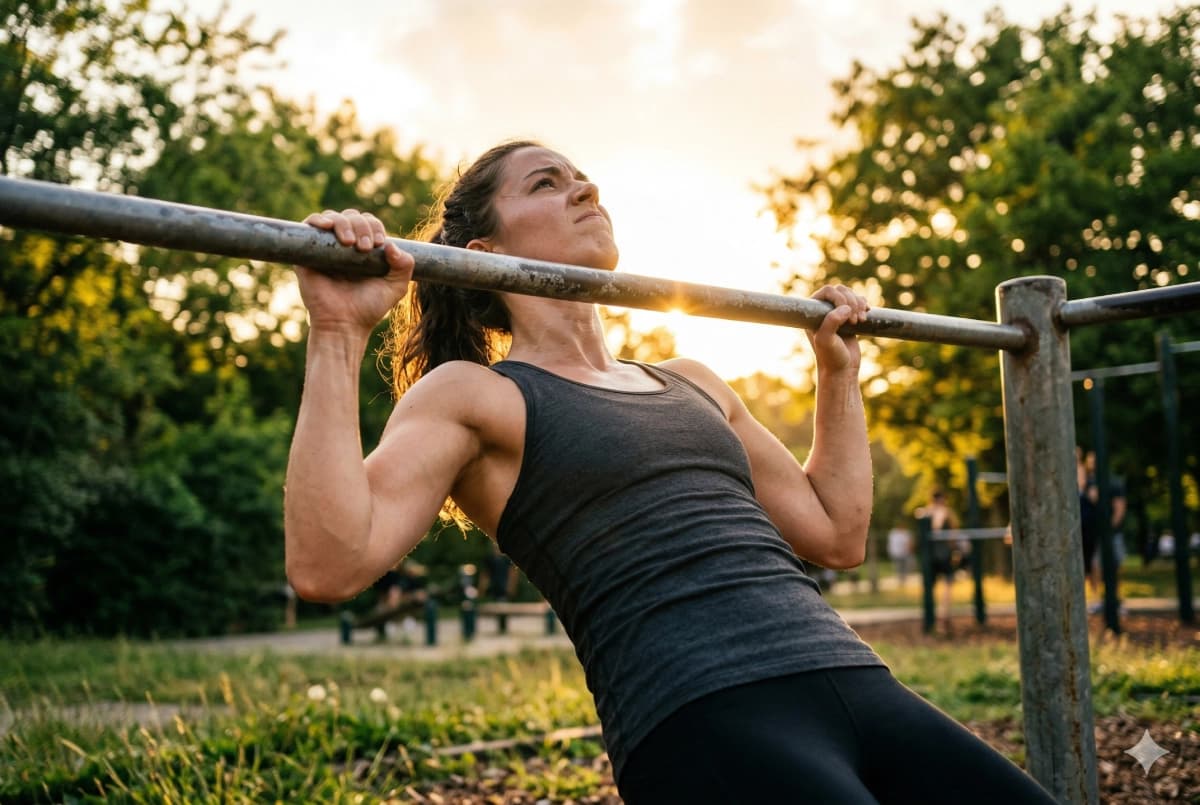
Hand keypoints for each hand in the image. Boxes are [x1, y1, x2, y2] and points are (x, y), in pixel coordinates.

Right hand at [294, 209, 414, 335]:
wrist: (345, 324)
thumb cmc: (369, 308)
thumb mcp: (396, 286)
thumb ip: (404, 266)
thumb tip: (392, 244)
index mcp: (363, 249)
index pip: (368, 223)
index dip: (374, 226)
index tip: (378, 243)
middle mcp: (343, 246)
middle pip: (351, 217)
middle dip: (362, 226)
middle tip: (364, 247)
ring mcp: (325, 248)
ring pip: (333, 217)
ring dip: (343, 223)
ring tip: (350, 243)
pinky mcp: (306, 254)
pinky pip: (308, 225)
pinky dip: (318, 220)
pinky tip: (328, 227)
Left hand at [807, 284, 868, 372]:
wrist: (842, 370)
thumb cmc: (830, 357)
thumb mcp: (826, 340)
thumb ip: (831, 322)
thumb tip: (845, 308)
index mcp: (812, 313)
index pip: (827, 291)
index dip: (840, 298)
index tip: (846, 315)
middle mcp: (823, 311)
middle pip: (840, 290)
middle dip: (851, 302)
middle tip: (854, 320)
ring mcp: (836, 313)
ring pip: (850, 294)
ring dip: (859, 304)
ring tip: (860, 320)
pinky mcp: (849, 318)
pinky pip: (858, 302)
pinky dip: (864, 305)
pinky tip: (865, 316)